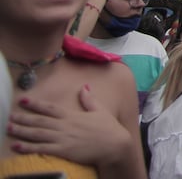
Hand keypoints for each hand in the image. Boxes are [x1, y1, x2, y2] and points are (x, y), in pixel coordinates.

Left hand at [8, 85, 133, 167]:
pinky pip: (42, 149)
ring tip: (8, 128)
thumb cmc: (109, 128)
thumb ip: (89, 99)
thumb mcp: (100, 110)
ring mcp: (63, 138)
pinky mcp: (63, 150)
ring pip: (38, 133)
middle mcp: (65, 125)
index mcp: (72, 115)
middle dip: (23, 117)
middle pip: (40, 120)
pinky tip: (17, 146)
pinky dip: (28, 147)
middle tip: (9, 115)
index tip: (22, 100)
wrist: (115, 145)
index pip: (50, 108)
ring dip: (22, 131)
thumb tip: (84, 87)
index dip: (35, 104)